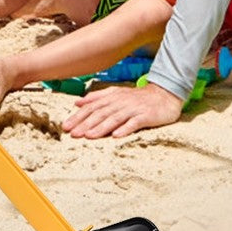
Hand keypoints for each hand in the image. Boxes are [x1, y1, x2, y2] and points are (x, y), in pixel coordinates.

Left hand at [62, 81, 184, 138]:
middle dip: (85, 124)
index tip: (66, 127)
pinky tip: (116, 136)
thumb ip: (96, 97)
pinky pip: (135, 122)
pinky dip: (125, 128)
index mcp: (111, 98)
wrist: (165, 94)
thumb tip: (77, 102)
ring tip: (89, 136)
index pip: (91, 107)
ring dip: (101, 128)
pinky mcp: (146, 116)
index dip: (78, 117)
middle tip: (73, 134)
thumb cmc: (137, 97)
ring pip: (114, 118)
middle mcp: (120, 102)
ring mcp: (133, 109)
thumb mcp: (116, 93)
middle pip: (100, 114)